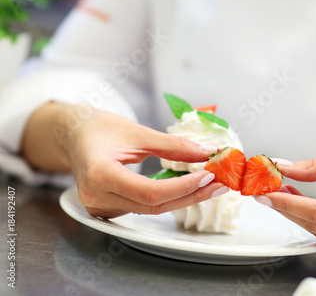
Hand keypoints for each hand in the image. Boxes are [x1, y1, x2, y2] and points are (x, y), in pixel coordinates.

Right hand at [22, 103, 223, 217]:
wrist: (73, 134)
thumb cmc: (100, 127)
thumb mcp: (138, 132)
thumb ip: (173, 146)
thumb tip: (208, 152)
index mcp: (100, 175)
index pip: (150, 193)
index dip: (183, 187)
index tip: (209, 174)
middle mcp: (97, 197)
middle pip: (154, 206)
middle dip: (191, 195)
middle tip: (219, 183)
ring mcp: (100, 207)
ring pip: (151, 210)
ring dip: (183, 198)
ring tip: (210, 184)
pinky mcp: (107, 208)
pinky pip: (143, 207)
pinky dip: (168, 198)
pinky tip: (187, 188)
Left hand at [261, 151, 315, 253]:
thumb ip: (315, 167)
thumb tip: (282, 168)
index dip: (289, 204)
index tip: (266, 193)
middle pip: (315, 225)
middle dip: (286, 207)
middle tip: (266, 189)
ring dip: (294, 213)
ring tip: (279, 191)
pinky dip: (308, 219)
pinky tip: (296, 203)